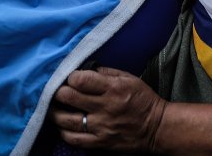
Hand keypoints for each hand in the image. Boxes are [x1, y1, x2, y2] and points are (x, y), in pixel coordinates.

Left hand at [51, 67, 166, 152]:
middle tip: (56, 92)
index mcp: (113, 88)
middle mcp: (105, 107)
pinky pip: (75, 139)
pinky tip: (63, 126)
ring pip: (66, 120)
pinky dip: (64, 132)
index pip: (80, 80)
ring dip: (55, 112)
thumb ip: (106, 72)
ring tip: (54, 108)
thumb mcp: (129, 78)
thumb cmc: (143, 100)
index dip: (70, 77)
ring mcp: (102, 127)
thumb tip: (85, 70)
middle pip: (68, 97)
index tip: (70, 78)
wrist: (157, 128)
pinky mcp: (101, 142)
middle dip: (57, 92)